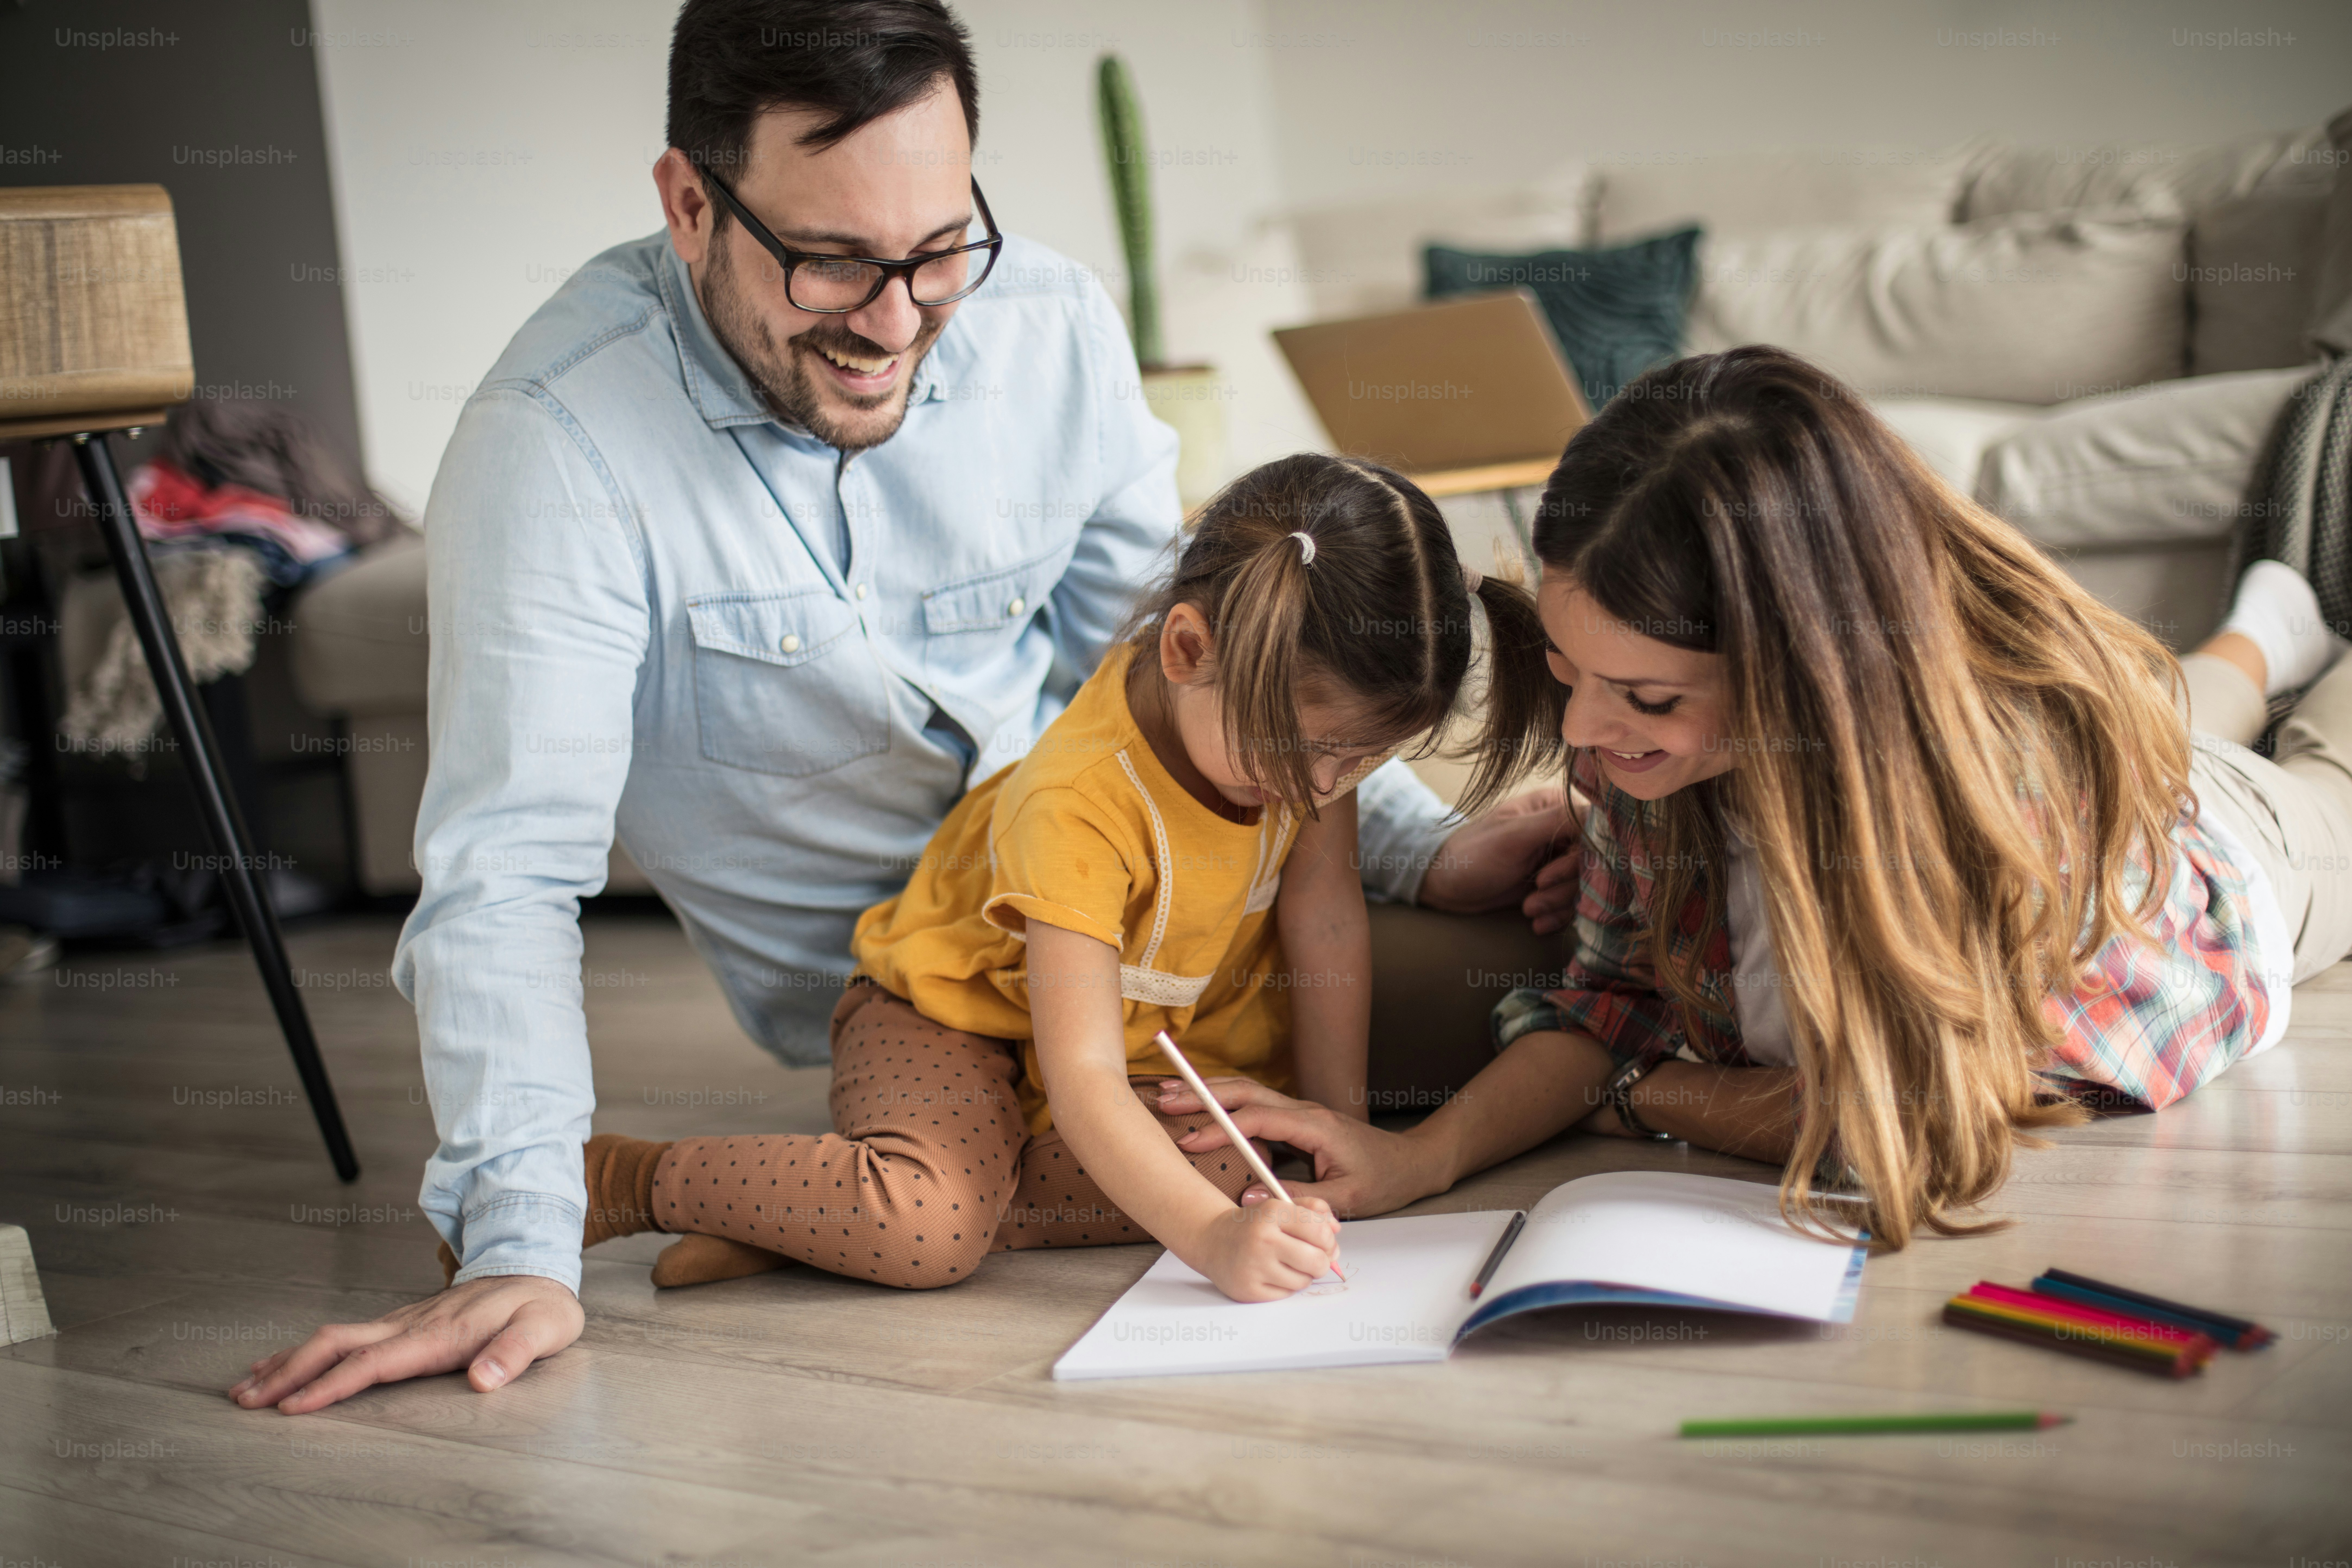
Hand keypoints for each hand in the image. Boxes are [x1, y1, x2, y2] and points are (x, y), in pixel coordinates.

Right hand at [227, 1273, 583, 1414]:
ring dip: (289, 1362)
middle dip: (289, 1372)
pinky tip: (285, 1365)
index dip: (332, 1384)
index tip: (293, 1407)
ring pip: (333, 1338)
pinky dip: (308, 1353)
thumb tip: (486, 1380)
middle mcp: (411, 1325)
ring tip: (246, 1387)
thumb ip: (516, 1353)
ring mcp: (402, 1321)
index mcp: (440, 1333)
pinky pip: (346, 1338)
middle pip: (337, 1345)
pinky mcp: (401, 1323)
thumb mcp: (544, 1328)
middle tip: (246, 1400)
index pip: (374, 1362)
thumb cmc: (540, 1305)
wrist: (537, 1267)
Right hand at [1160, 1076, 1449, 1220]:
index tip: (1191, 1140)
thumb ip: (1299, 1198)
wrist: (1410, 1162)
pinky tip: (1205, 1111)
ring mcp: (1300, 1113)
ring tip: (1174, 1095)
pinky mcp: (1298, 1121)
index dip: (1222, 1127)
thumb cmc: (1383, 1179)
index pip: (1258, 1119)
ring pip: (1249, 1093)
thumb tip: (1250, 1198)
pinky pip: (1257, 1107)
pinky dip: (1228, 1104)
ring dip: (1211, 1092)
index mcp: (1315, 1126)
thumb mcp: (1347, 1198)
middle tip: (1166, 1098)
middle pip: (1246, 1092)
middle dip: (1204, 1093)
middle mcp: (1305, 1111)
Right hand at [1186, 1196, 1341, 1301]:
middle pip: (1317, 1261)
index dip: (1329, 1240)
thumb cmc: (1254, 1224)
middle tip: (1311, 1257)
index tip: (1322, 1242)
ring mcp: (1254, 1266)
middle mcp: (1263, 1238)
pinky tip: (1272, 1273)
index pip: (1321, 1232)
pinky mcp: (1248, 1289)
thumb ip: (1314, 1210)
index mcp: (1273, 1212)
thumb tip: (1336, 1230)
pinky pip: (1286, 1295)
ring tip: (1286, 1263)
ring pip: (1303, 1281)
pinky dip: (1284, 1286)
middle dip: (1321, 1262)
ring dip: (1302, 1275)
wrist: (1213, 1240)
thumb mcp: (1282, 1206)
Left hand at [1415, 785, 1581, 933]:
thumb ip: (1556, 821)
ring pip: (1584, 887)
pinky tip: (1535, 923)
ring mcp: (1559, 861)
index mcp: (1556, 808)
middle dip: (1563, 888)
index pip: (1593, 831)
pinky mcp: (1554, 886)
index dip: (1578, 860)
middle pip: (1592, 864)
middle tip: (1532, 899)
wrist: (1446, 887)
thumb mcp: (1512, 835)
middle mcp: (1563, 832)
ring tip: (1529, 909)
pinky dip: (1555, 917)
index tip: (1546, 877)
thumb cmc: (1472, 854)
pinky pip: (1572, 905)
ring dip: (1557, 905)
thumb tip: (1602, 812)